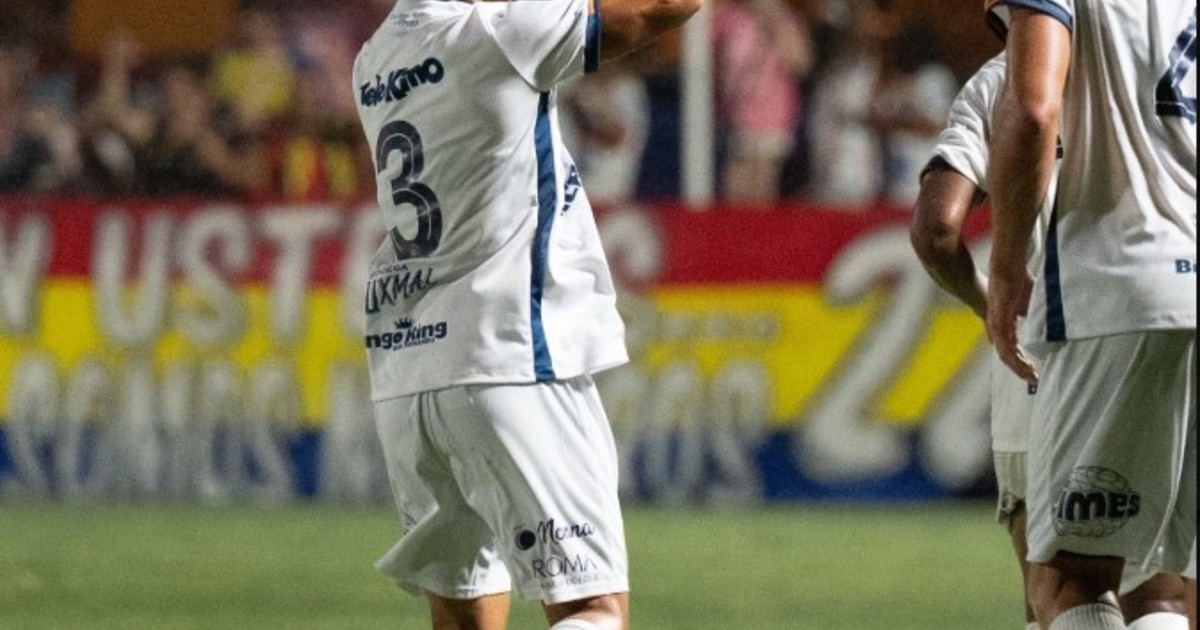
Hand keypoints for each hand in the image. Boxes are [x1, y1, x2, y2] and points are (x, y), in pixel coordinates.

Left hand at [986, 269, 1037, 384]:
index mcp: (1007, 324)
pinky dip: (1013, 356)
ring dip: (1018, 366)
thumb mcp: (1033, 303)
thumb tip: (1055, 326)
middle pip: (1008, 355)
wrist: (1008, 265)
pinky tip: (1022, 364)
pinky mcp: (997, 321)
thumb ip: (1038, 315)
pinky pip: (1003, 345)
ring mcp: (996, 325)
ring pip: (1005, 354)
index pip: (1013, 348)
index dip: (1023, 361)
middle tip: (1035, 379)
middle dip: (1021, 369)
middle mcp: (999, 327)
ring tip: (1031, 375)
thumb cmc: (1020, 280)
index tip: (1035, 371)